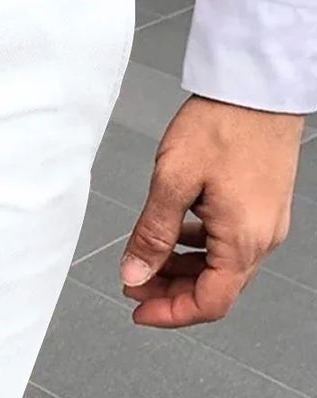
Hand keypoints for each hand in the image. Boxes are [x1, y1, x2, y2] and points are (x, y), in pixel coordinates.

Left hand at [118, 95, 304, 327]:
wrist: (259, 83)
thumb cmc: (225, 121)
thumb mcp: (173, 181)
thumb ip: (152, 234)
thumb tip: (135, 274)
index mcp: (243, 238)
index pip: (210, 303)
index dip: (170, 314)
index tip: (139, 311)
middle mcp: (262, 236)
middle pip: (214, 289)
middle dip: (170, 293)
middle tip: (133, 283)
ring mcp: (265, 222)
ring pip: (219, 267)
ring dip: (181, 270)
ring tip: (145, 259)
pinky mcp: (262, 206)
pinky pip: (227, 243)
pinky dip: (197, 248)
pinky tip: (173, 234)